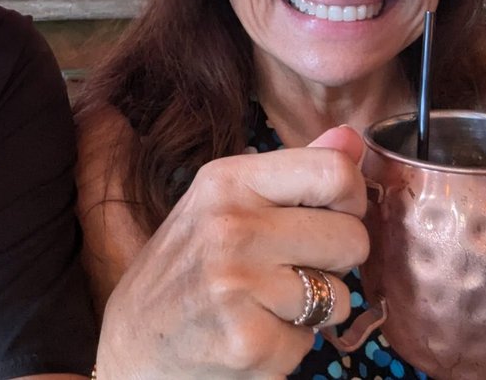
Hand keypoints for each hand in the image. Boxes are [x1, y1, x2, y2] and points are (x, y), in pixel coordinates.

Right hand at [95, 126, 368, 378]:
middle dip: (334, 262)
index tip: (327, 219)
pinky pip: (310, 342)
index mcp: (227, 181)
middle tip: (286, 271)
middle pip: (352, 237)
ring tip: (263, 306)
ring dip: (313, 310)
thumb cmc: (186, 270)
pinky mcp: (247, 342)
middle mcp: (230, 226)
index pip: (334, 172)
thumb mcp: (224, 204)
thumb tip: (352, 139)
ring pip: (339, 296)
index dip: (350, 201)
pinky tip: (249, 335)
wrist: (133, 344)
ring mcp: (237, 285)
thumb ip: (292, 173)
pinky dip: (287, 346)